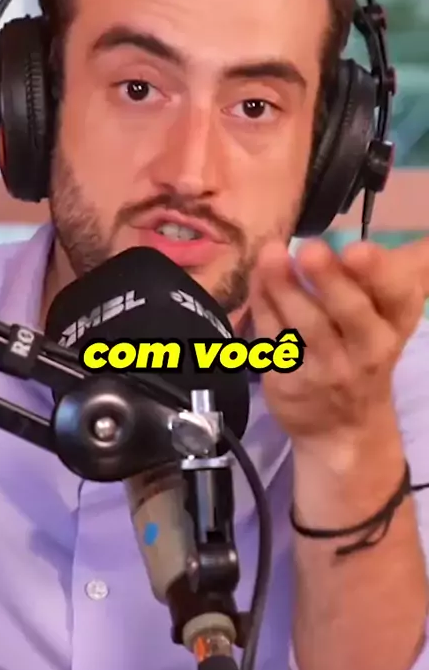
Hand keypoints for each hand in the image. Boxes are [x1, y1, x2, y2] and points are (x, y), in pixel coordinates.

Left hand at [249, 237, 427, 451]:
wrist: (344, 430)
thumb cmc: (365, 351)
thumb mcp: (392, 314)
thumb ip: (403, 272)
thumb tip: (426, 239)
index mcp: (394, 324)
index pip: (398, 298)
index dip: (378, 274)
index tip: (357, 250)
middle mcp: (366, 349)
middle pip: (350, 312)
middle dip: (331, 281)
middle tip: (311, 250)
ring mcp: (326, 369)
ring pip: (306, 325)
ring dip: (285, 288)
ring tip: (270, 255)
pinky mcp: (290, 382)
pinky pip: (273, 340)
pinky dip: (263, 307)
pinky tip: (257, 280)